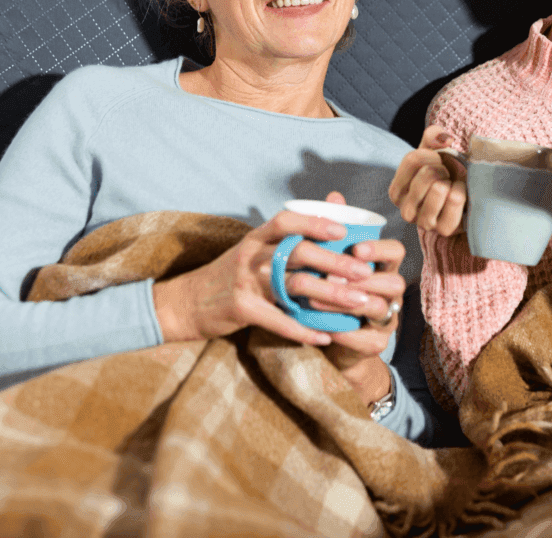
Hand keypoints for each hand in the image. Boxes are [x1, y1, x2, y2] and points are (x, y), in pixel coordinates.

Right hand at [152, 201, 379, 346]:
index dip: (315, 223)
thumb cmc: (231, 274)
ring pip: (294, 285)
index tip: (343, 232)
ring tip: (358, 302)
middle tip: (364, 272)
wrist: (186, 302)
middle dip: (335, 262)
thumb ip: (286, 237)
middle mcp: (251, 254)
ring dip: (330, 294)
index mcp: (256, 237)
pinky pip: (279, 320)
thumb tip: (330, 215)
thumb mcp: (253, 249)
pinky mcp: (242, 309)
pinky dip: (304, 330)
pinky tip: (325, 336)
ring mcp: (245, 282)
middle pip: (298, 253)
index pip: (286, 221)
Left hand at [320, 192, 405, 405]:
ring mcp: (387, 318)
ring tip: (318, 301)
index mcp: (382, 266)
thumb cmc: (330, 289)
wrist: (327, 334)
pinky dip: (348, 334)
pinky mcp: (377, 342)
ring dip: (350, 305)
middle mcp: (390, 291)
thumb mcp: (331, 260)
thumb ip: (335, 231)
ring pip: (382, 309)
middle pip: (394, 281)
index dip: (379, 249)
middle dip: (364, 280)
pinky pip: (370, 340)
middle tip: (333, 278)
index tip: (356, 249)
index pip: (395, 251)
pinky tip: (327, 328)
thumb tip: (334, 197)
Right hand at [388, 125, 467, 235]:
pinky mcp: (444, 229)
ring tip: (452, 186)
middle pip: (427, 173)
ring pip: (439, 188)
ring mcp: (424, 223)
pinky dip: (462, 190)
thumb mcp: (433, 154)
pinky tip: (460, 195)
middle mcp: (405, 210)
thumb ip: (433, 137)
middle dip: (442, 168)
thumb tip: (446, 138)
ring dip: (452, 181)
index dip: (431, 154)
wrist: (463, 201)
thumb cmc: (444, 177)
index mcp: (396, 191)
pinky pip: (455, 198)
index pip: (412, 160)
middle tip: (446, 176)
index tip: (437, 162)